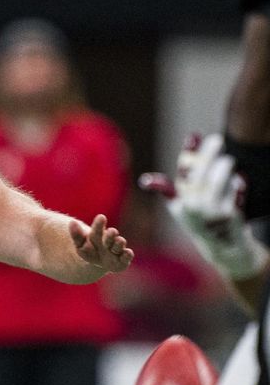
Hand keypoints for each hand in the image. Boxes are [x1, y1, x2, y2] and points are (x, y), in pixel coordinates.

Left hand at [70, 214, 133, 272]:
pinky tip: (127, 252)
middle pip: (111, 235)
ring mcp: (117, 250)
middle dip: (111, 234)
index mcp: (98, 234)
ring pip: (119, 244)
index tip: (101, 217)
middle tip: (111, 231)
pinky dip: (127, 254)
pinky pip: (127, 257)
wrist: (97, 263)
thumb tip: (72, 222)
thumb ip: (76, 235)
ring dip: (118, 243)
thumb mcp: (80, 244)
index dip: (99, 224)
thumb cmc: (89, 250)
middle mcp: (109, 240)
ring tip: (118, 241)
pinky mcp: (123, 261)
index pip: (97, 228)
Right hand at [139, 133, 267, 279]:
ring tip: (228, 161)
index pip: (183, 173)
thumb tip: (146, 180)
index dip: (188, 153)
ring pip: (219, 180)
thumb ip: (167, 191)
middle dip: (208, 154)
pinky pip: (235, 191)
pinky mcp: (230, 214)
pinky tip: (239, 182)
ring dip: (225, 168)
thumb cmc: (200, 222)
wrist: (223, 248)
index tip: (193, 135)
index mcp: (180, 203)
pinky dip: (238, 185)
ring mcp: (212, 211)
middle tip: (217, 140)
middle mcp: (193, 207)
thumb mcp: (181, 208)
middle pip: (200, 173)